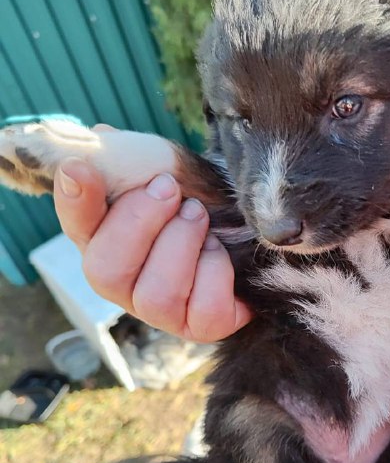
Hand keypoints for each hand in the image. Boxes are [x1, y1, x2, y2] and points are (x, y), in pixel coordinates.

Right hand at [53, 126, 251, 341]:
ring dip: (181, 243)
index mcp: (101, 241)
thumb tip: (101, 137)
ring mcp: (160, 312)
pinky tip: (218, 252)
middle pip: (105, 271)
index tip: (79, 168)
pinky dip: (215, 271)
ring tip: (198, 216)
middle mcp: (123, 284)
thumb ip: (130, 159)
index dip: (73, 201)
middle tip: (169, 188)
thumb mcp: (163, 172)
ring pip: (156, 294)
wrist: (242, 233)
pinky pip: (205, 309)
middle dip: (140, 221)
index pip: (74, 226)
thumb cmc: (191, 202)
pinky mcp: (202, 326)